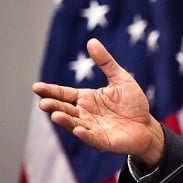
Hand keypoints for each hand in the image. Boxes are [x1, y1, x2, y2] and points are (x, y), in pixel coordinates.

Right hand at [32, 38, 164, 168]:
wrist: (147, 126)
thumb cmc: (132, 103)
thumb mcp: (121, 79)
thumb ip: (106, 62)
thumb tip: (91, 41)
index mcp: (85, 98)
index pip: (63, 93)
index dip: (50, 91)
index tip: (36, 87)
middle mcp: (84, 114)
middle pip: (64, 109)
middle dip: (53, 106)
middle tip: (43, 103)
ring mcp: (91, 128)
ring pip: (73, 124)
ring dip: (65, 121)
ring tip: (55, 115)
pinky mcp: (102, 141)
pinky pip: (91, 138)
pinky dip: (84, 135)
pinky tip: (78, 130)